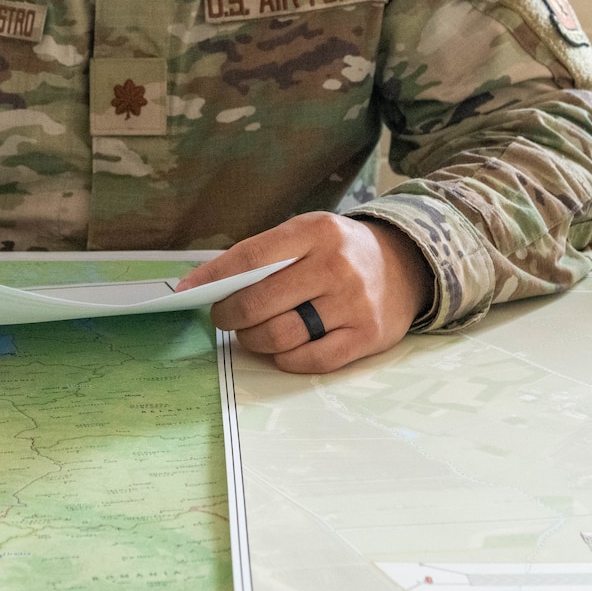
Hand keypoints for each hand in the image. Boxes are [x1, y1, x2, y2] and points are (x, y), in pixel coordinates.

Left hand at [175, 212, 432, 373]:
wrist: (405, 264)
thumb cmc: (338, 251)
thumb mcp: (305, 234)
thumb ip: (261, 255)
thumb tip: (201, 284)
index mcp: (315, 231)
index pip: (250, 257)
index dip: (212, 279)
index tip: (186, 293)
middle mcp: (335, 265)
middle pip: (259, 302)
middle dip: (229, 315)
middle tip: (224, 317)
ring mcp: (354, 303)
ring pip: (281, 335)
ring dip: (254, 340)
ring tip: (252, 333)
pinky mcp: (367, 336)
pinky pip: (310, 360)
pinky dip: (286, 358)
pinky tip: (283, 348)